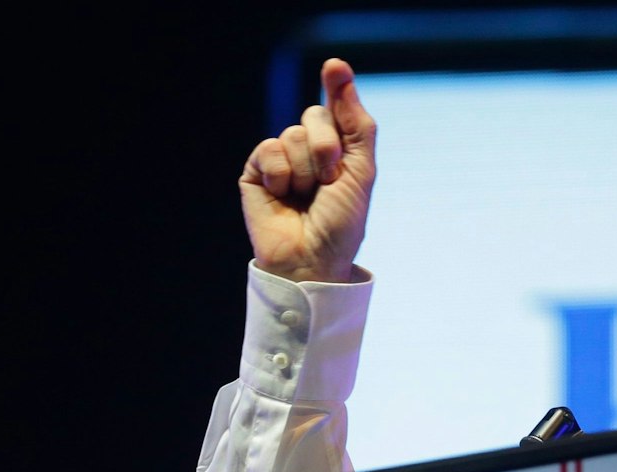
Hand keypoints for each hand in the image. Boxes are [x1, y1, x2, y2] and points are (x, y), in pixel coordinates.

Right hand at [241, 58, 376, 282]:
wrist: (311, 261)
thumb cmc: (340, 224)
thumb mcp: (361, 171)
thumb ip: (356, 122)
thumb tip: (336, 66)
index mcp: (338, 150)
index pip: (336, 108)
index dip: (336, 88)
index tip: (334, 67)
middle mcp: (308, 151)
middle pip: (314, 115)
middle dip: (326, 148)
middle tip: (329, 180)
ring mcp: (281, 161)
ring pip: (292, 134)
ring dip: (305, 170)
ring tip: (305, 197)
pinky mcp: (255, 172)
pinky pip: (268, 148)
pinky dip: (280, 174)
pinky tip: (282, 196)